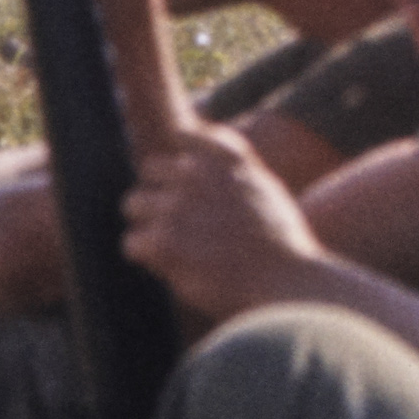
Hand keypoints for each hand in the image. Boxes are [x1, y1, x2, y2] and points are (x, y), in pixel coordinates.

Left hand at [118, 122, 319, 322]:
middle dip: (159, 195)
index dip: (181, 164)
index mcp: (226, 157)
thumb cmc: (280, 244)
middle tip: (179, 227)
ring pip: (133, 204)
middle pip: (149, 170)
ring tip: (175, 249)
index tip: (190, 189)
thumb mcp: (266, 189)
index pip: (185, 136)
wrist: (286, 282)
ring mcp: (179, 206)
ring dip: (148, 226)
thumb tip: (202, 159)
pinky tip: (171, 267)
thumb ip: (235, 168)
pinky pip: (131, 243)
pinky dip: (146, 258)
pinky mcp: (165, 242)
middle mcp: (198, 173)